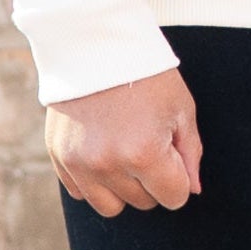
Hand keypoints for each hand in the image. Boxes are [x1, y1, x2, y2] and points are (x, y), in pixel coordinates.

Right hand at [46, 66, 202, 218]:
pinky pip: (81, 192)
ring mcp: (79, 163)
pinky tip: (102, 148)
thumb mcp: (181, 109)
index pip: (174, 197)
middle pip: (144, 203)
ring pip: (111, 206)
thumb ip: (190, 153)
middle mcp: (108, 164)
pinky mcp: (58, 157)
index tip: (173, 152)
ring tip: (126, 151)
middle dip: (153, 179)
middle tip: (148, 139)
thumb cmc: (148, 75)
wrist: (96, 43)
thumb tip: (192, 190)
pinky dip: (94, 179)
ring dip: (124, 187)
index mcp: (145, 153)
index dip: (179, 177)